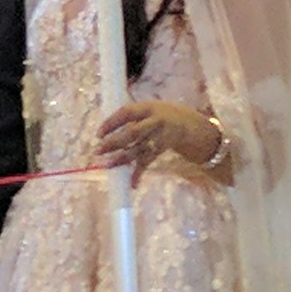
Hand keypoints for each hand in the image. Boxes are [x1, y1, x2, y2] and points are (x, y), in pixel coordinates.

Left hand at [97, 99, 222, 173]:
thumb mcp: (150, 109)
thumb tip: (106, 129)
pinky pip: (147, 162)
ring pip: (138, 150)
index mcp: (148, 108)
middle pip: (132, 133)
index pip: (127, 112)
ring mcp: (160, 137)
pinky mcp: (161, 150)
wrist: (191, 126)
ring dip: (121, 158)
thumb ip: (132, 117)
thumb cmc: (163, 115)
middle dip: (114, 142)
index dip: (112, 122)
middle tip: (98, 150)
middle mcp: (155, 122)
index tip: (99, 133)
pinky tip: (131, 183)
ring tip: (106, 165)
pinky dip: (138, 173)